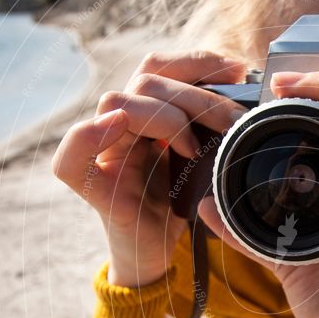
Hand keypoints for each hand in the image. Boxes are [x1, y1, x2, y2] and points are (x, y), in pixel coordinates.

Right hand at [52, 51, 246, 285]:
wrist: (157, 256)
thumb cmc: (179, 207)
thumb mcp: (203, 162)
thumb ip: (211, 131)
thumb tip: (248, 102)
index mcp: (145, 114)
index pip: (159, 67)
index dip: (197, 61)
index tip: (238, 72)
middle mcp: (119, 126)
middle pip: (147, 82)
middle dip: (198, 96)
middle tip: (235, 121)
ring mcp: (104, 155)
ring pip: (117, 103)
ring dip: (166, 117)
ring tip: (195, 148)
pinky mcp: (96, 189)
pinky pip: (70, 159)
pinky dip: (88, 136)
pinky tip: (117, 128)